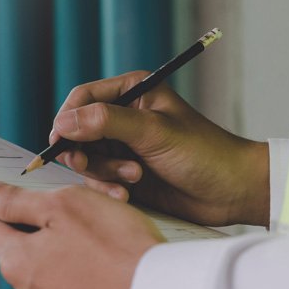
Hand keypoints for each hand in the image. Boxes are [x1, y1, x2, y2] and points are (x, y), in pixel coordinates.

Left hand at [0, 179, 163, 288]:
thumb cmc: (119, 250)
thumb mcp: (65, 205)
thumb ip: (16, 200)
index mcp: (17, 264)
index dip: (22, 209)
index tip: (47, 206)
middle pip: (28, 259)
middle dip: (51, 242)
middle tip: (90, 230)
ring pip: (53, 287)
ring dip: (71, 272)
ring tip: (108, 260)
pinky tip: (114, 285)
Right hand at [51, 71, 269, 226]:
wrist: (230, 191)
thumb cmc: (203, 152)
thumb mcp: (154, 132)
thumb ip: (107, 122)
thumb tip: (63, 122)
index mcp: (133, 92)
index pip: (84, 97)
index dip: (67, 118)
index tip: (58, 142)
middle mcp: (124, 117)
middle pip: (78, 131)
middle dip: (84, 152)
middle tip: (89, 166)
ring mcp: (124, 147)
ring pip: (86, 159)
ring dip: (103, 173)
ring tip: (134, 178)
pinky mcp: (126, 175)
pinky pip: (99, 181)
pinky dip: (108, 189)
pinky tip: (128, 196)